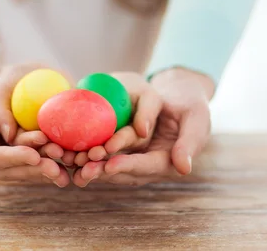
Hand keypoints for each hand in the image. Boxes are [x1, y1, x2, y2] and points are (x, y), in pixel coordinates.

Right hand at [0, 37, 69, 186]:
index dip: (14, 159)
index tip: (34, 156)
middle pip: (14, 168)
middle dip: (36, 168)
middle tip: (59, 166)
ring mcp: (1, 155)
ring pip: (28, 163)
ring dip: (47, 164)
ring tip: (68, 161)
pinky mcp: (16, 147)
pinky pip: (35, 152)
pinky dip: (50, 152)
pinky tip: (70, 154)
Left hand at [73, 68, 213, 186]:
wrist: (179, 96)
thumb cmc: (192, 106)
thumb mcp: (196, 118)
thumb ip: (191, 142)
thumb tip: (184, 168)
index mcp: (168, 162)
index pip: (146, 166)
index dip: (128, 166)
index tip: (110, 165)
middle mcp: (148, 164)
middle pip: (123, 170)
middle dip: (102, 170)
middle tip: (83, 168)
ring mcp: (133, 157)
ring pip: (109, 164)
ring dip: (90, 165)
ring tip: (71, 162)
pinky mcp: (121, 148)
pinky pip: (103, 152)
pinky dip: (87, 152)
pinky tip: (69, 150)